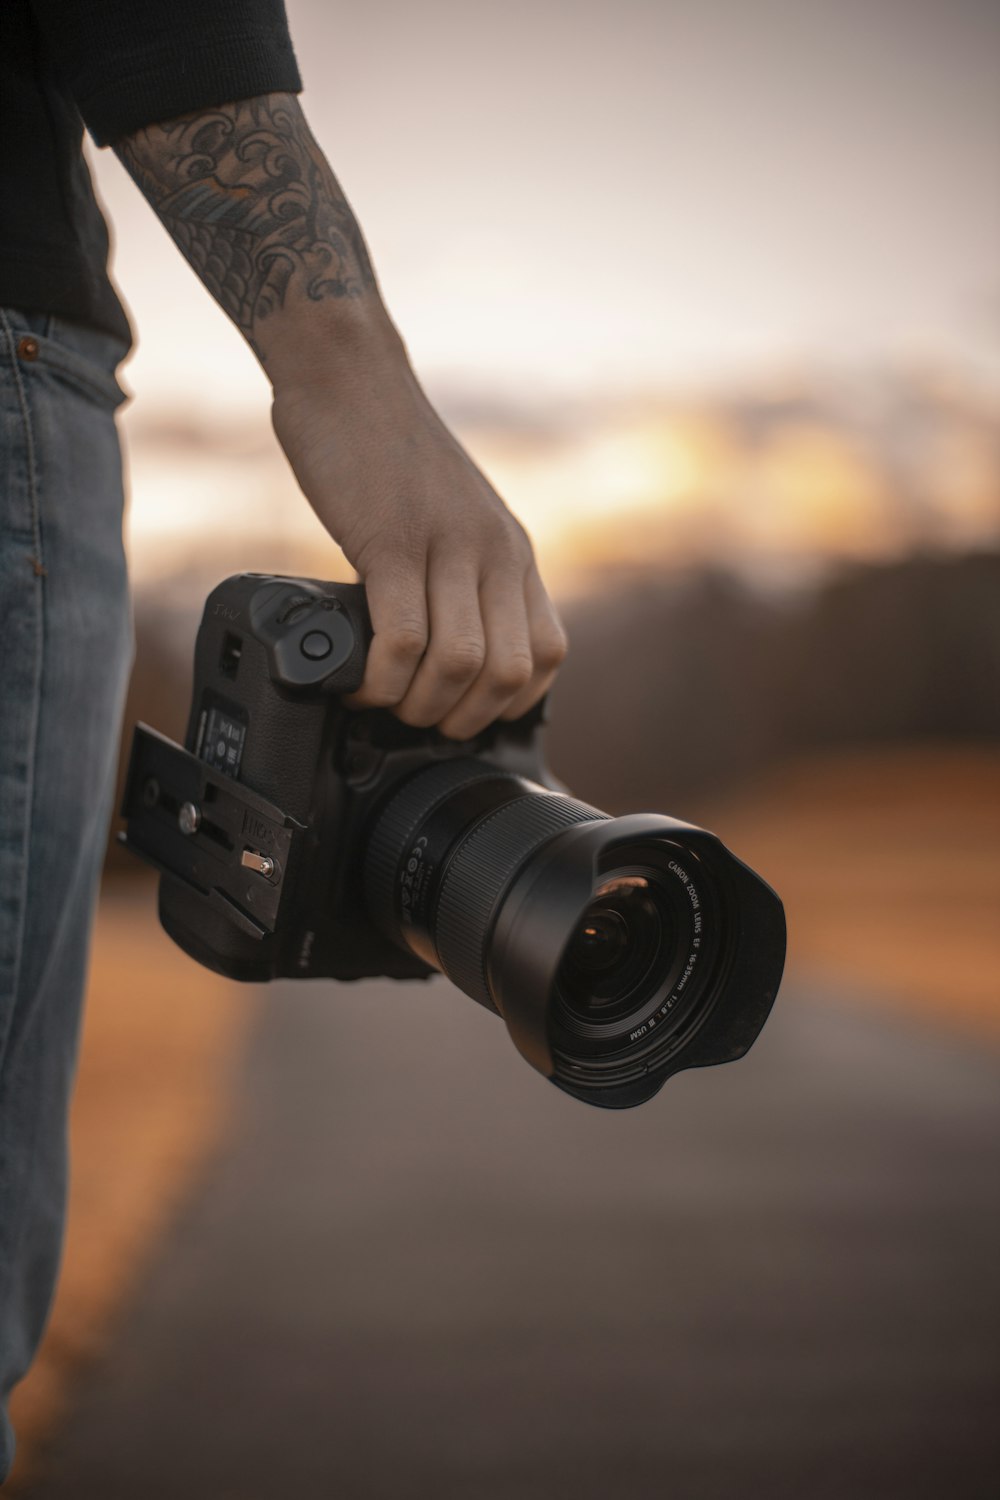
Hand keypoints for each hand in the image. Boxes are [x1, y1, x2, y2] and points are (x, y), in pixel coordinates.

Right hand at [270, 323, 568, 739]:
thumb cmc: (388, 454)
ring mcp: (447, 546)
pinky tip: (359, 677)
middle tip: (418, 719)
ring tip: (384, 701)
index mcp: (512, 552)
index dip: (509, 703)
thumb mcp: (454, 519)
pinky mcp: (392, 541)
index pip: (547, 654)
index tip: (463, 710)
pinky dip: (381, 678)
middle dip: (462, 718)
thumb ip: (463, 576)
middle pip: (508, 673)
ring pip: (461, 664)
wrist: (349, 378)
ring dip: (419, 705)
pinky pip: (403, 637)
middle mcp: (493, 551)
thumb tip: (447, 648)